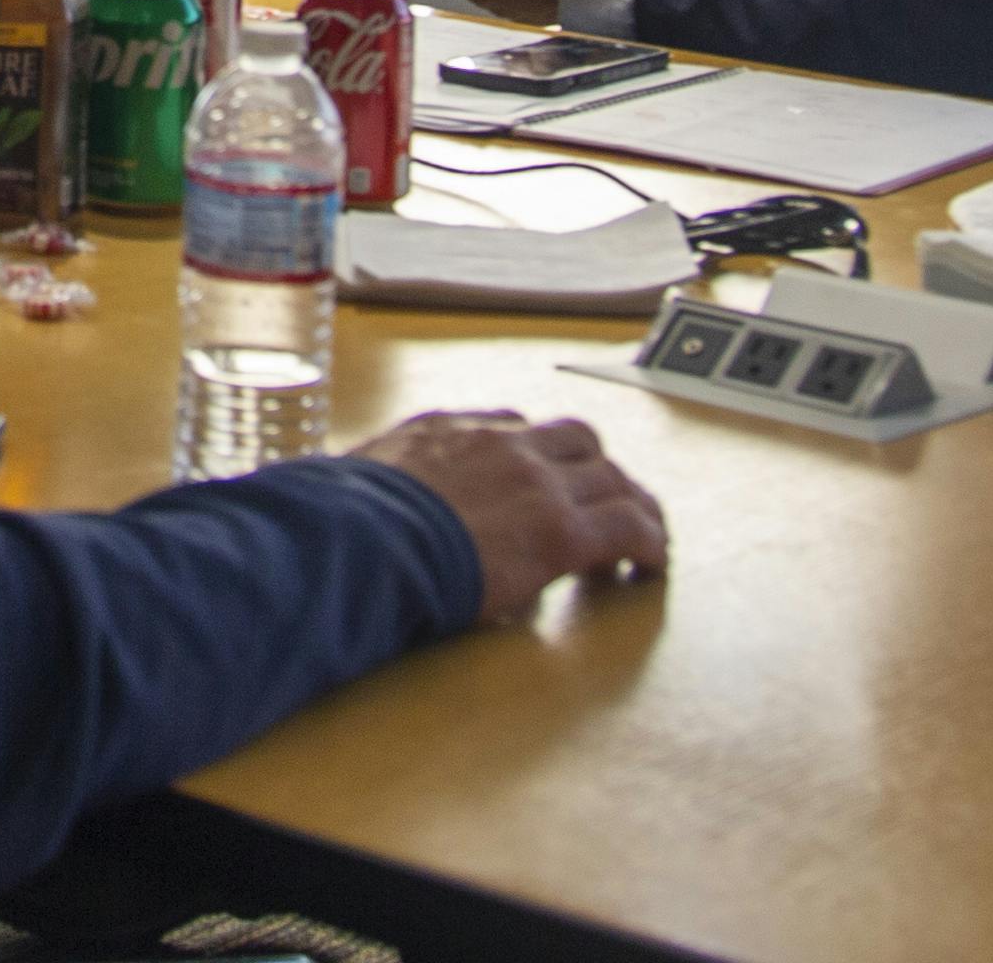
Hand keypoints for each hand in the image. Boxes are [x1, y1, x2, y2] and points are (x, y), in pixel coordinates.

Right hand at [350, 412, 668, 626]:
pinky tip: (652, 565)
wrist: (358, 537)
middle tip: (603, 502)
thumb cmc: (339, 521)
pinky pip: (630, 526)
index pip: (511, 427)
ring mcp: (536, 483)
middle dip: (595, 469)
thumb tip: (345, 506)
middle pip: (576, 440)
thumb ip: (371, 486)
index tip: (538, 480)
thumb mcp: (350, 483)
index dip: (536, 454)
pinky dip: (650, 542)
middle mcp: (500, 445)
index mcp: (447, 429)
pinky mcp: (561, 531)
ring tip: (641, 534)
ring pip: (613, 477)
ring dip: (630, 503)